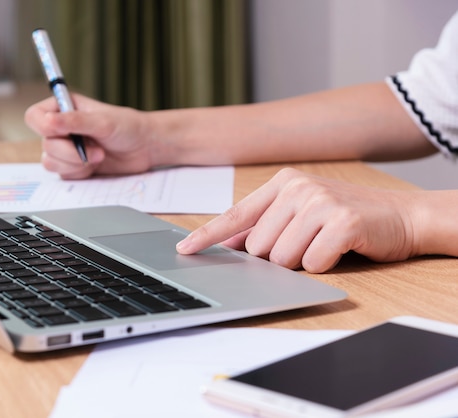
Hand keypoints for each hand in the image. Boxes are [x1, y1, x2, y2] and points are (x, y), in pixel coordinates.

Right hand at [25, 94, 153, 178]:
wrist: (144, 148)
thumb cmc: (127, 127)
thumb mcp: (103, 122)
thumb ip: (75, 122)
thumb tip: (49, 121)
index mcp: (63, 108)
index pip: (34, 117)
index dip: (43, 127)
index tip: (62, 133)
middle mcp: (60, 128)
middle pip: (45, 144)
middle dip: (71, 152)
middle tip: (96, 150)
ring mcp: (65, 148)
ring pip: (50, 162)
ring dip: (76, 163)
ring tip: (98, 156)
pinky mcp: (72, 166)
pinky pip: (63, 174)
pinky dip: (79, 173)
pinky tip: (95, 165)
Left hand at [176, 168, 417, 272]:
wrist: (403, 215)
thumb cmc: (346, 217)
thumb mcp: (302, 213)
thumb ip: (266, 225)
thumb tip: (231, 243)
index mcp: (282, 183)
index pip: (236, 215)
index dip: (208, 235)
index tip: (184, 249)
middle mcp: (297, 188)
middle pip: (259, 247)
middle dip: (278, 257)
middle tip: (307, 243)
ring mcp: (320, 202)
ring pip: (281, 259)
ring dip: (302, 262)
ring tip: (324, 244)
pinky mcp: (342, 221)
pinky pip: (312, 263)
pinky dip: (325, 265)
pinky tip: (340, 248)